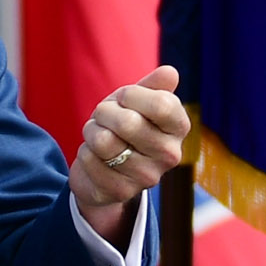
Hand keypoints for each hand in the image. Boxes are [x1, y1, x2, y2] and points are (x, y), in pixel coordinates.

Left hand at [73, 65, 191, 240]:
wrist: (107, 167)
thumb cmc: (124, 124)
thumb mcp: (136, 100)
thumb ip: (153, 85)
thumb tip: (170, 72)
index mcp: (179, 127)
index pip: (162, 105)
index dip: (133, 95)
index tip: (126, 98)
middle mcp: (170, 155)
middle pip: (128, 122)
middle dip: (105, 112)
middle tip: (105, 117)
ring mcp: (148, 177)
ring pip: (105, 142)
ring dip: (92, 133)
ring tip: (99, 137)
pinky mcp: (122, 192)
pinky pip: (90, 160)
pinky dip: (85, 154)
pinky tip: (96, 158)